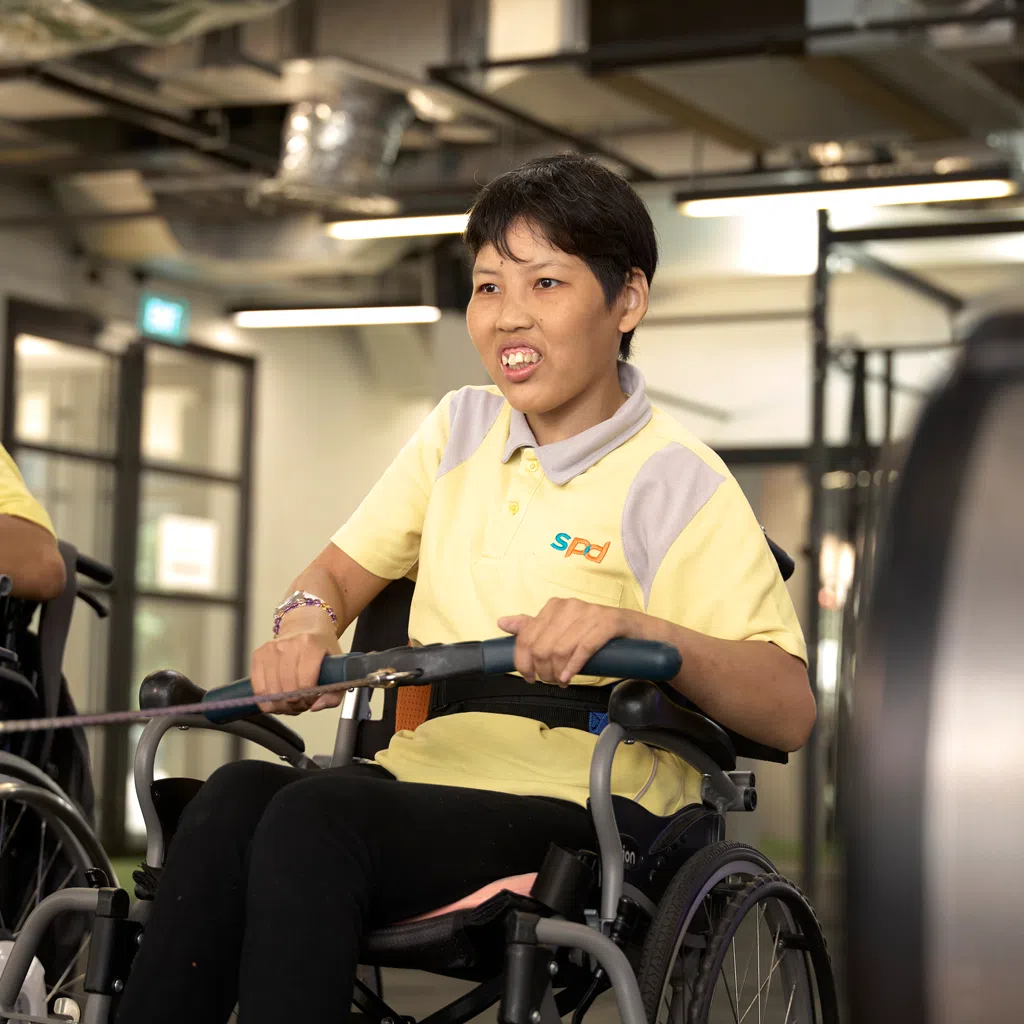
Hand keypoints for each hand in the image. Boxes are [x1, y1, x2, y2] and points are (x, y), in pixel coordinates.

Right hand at [250, 629, 341, 714]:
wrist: (305, 626)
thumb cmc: (322, 649)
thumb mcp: (338, 668)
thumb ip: (334, 694)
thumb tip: (315, 707)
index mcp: (310, 645)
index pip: (305, 683)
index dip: (308, 699)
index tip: (312, 699)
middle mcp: (289, 645)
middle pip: (286, 690)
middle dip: (295, 704)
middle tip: (301, 703)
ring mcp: (271, 649)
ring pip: (270, 692)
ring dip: (281, 705)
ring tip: (290, 702)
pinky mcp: (259, 654)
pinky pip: (258, 688)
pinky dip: (267, 701)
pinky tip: (277, 699)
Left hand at [498, 599, 637, 685]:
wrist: (640, 633)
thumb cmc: (597, 634)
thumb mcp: (562, 631)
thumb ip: (533, 627)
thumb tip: (502, 622)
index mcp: (554, 606)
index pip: (526, 636)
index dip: (523, 662)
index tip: (529, 677)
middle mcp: (570, 606)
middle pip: (541, 646)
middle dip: (542, 670)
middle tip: (550, 681)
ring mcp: (590, 613)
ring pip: (560, 649)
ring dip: (557, 672)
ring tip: (561, 681)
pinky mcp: (609, 622)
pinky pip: (584, 647)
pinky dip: (573, 666)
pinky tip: (569, 677)